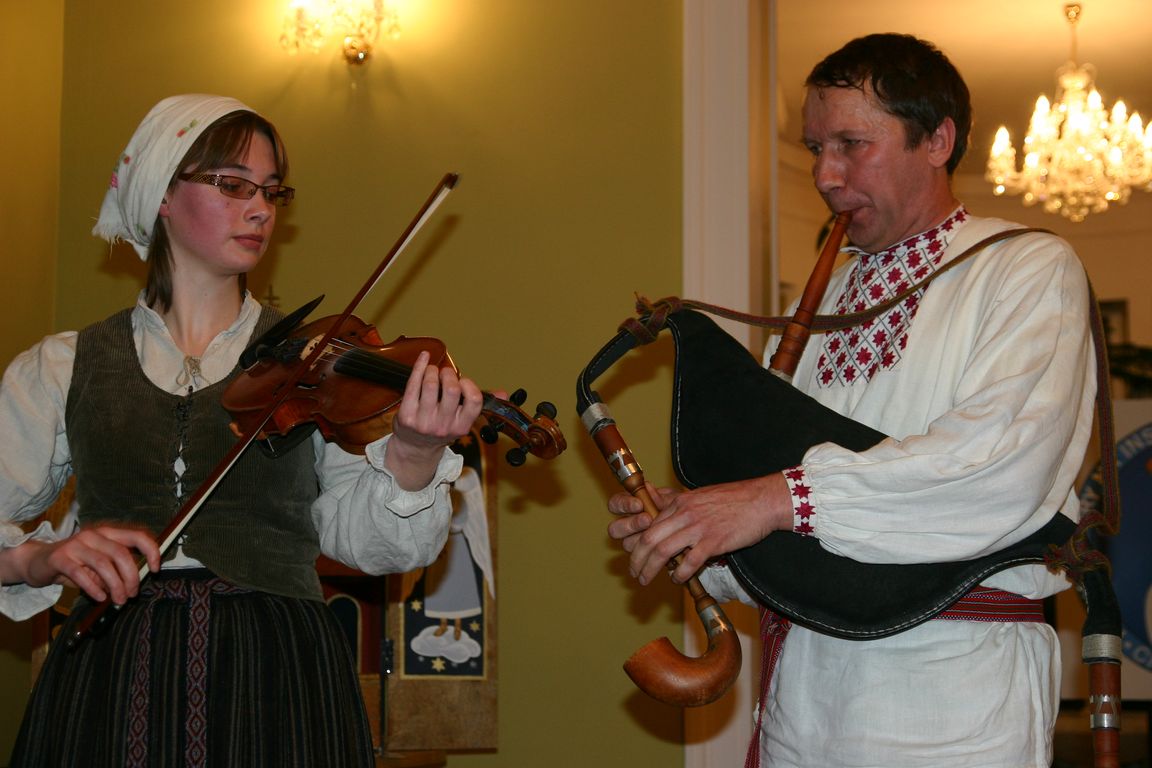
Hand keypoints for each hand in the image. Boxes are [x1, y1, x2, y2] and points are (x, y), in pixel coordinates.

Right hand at [7, 525, 160, 604]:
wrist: (39, 561)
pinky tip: (99, 597)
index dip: (151, 550)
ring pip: (103, 564)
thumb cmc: (76, 564)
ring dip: (115, 585)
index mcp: (108, 533)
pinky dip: (93, 588)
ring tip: (119, 600)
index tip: (155, 569)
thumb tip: (134, 583)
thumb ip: (116, 569)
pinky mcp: (60, 558)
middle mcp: (93, 535)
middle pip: (121, 553)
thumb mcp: (99, 564)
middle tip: (132, 594)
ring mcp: (76, 544)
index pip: (136, 536)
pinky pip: (81, 574)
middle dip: (131, 576)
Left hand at [386, 350, 484, 489]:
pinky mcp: (406, 415)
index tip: (463, 381)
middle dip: (449, 374)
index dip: (469, 385)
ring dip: (433, 370)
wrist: (415, 448)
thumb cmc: (440, 427)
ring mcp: (423, 421)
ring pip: (430, 385)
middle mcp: (443, 426)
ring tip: (433, 371)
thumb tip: (503, 394)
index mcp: (461, 426)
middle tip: (445, 374)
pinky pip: (412, 384)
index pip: (474, 401)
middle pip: (451, 389)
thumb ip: (479, 404)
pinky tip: (423, 358)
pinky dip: (419, 367)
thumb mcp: (461, 420)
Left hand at [607, 474, 792, 585]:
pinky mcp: (714, 541)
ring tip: (645, 580)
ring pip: (662, 551)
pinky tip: (677, 579)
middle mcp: (684, 514)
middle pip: (648, 539)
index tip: (636, 557)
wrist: (762, 500)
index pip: (648, 525)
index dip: (637, 544)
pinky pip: (689, 561)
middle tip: (635, 573)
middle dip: (636, 560)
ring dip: (650, 569)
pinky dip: (679, 573)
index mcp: (679, 503)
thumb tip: (662, 510)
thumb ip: (679, 504)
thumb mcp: (700, 495)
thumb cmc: (734, 499)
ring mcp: (698, 528)